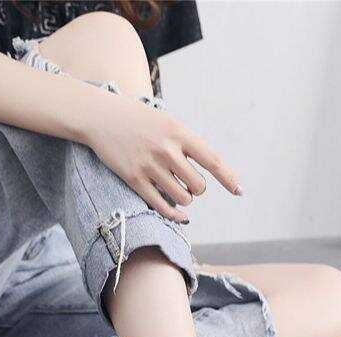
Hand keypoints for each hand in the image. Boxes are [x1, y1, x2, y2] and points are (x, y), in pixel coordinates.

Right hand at [82, 93, 241, 222]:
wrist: (101, 116)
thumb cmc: (138, 120)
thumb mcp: (167, 122)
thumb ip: (186, 143)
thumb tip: (208, 168)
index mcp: (179, 133)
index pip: (212, 160)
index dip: (228, 178)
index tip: (239, 191)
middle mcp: (167, 150)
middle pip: (198, 186)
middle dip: (196, 189)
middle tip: (186, 182)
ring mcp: (150, 166)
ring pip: (182, 198)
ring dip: (183, 199)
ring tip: (173, 188)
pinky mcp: (134, 179)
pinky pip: (162, 206)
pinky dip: (174, 215)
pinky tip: (180, 216)